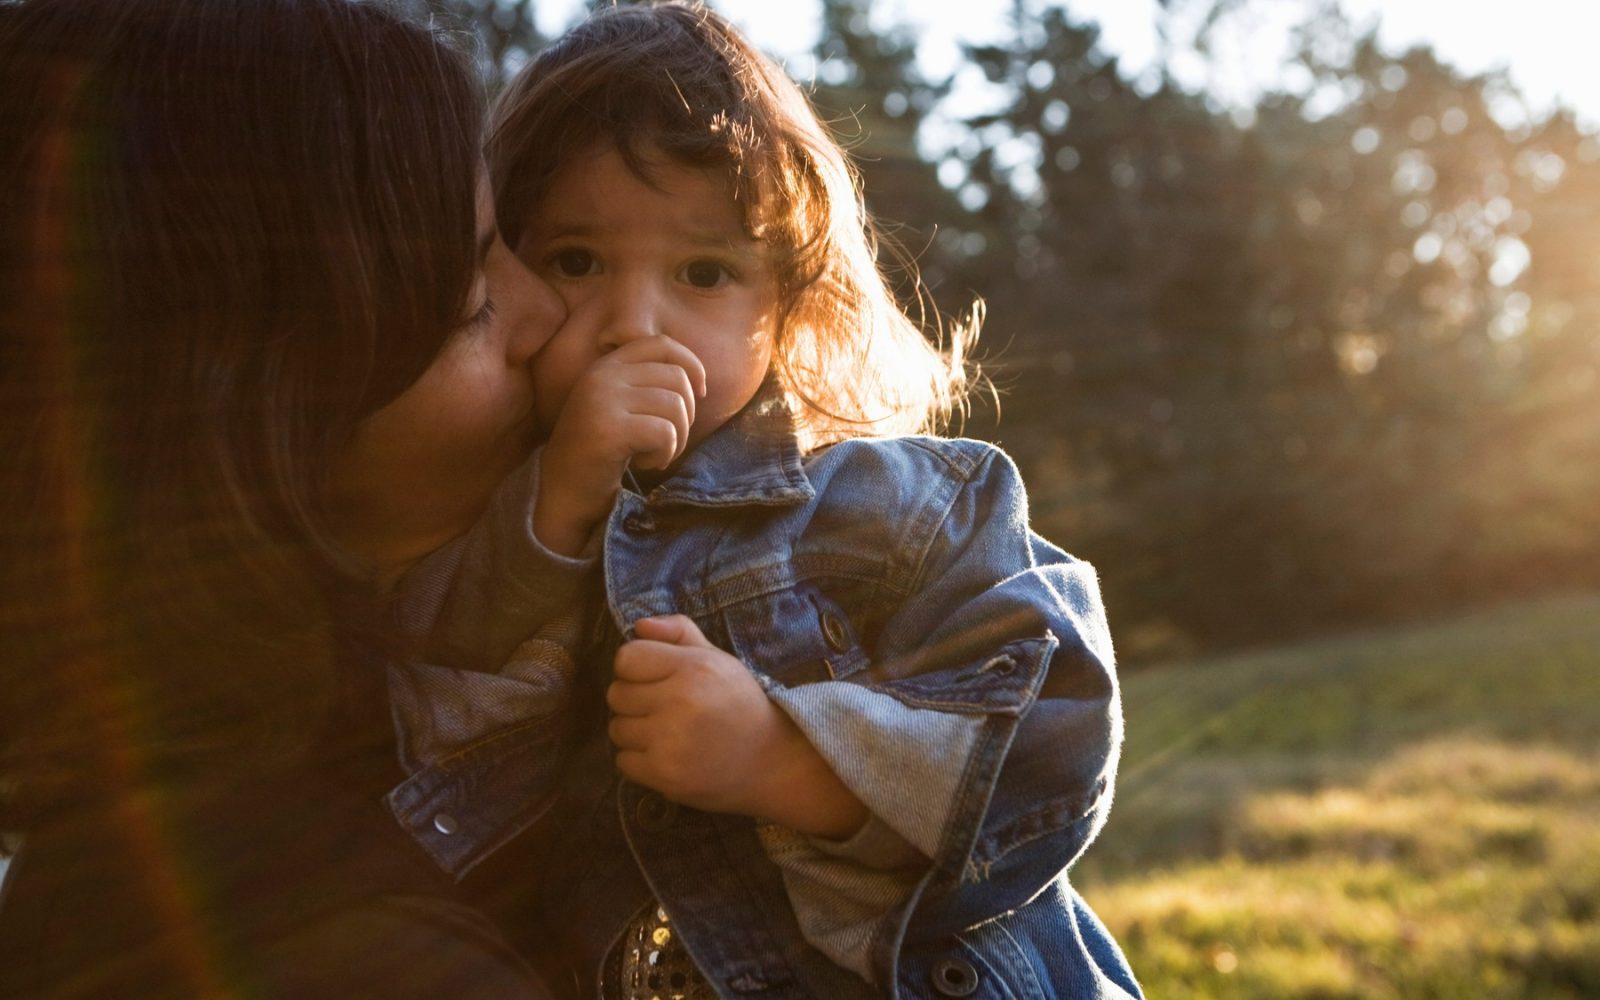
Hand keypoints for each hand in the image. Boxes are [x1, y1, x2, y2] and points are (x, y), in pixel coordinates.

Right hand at [535, 336, 705, 554]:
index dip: (691, 365)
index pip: (661, 344)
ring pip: (675, 406)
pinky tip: (644, 464)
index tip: (699, 394)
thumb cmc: (602, 454)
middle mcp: (602, 375)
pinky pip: (665, 433)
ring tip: (653, 454)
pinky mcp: (608, 428)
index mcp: (607, 365)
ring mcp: (603, 399)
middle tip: (666, 441)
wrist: (564, 493)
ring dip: (676, 439)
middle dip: (685, 415)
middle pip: (677, 378)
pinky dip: (665, 454)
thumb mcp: (622, 407)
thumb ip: (648, 386)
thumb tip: (698, 382)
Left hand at [608, 615, 867, 837]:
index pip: (626, 658)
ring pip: (617, 729)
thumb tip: (639, 626)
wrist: (770, 760)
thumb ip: (679, 632)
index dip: (636, 667)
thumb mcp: (718, 658)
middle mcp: (680, 702)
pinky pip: (623, 761)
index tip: (655, 678)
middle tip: (664, 708)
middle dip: (635, 700)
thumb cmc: (739, 703)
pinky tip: (667, 755)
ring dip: (636, 731)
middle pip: (616, 694)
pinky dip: (639, 760)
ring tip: (666, 732)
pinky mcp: (665, 775)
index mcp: (694, 668)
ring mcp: (670, 742)